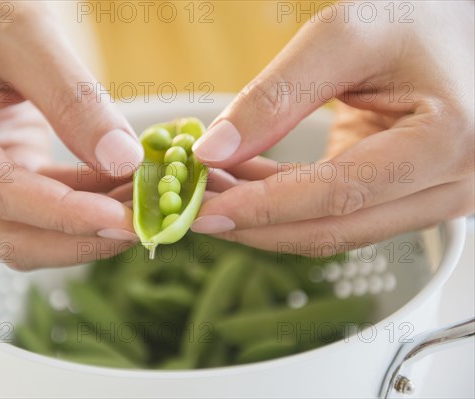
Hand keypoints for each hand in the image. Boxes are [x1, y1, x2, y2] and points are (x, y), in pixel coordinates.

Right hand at [0, 1, 143, 268]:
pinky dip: (81, 213)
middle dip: (80, 238)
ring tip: (139, 208)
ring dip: (85, 233)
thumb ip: (74, 100)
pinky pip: (38, 215)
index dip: (67, 215)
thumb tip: (123, 159)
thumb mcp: (29, 38)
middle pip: (9, 234)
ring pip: (25, 237)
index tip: (124, 220)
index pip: (1, 194)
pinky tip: (120, 195)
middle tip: (143, 224)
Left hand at [190, 2, 473, 254]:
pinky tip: (244, 184)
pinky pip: (338, 214)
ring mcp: (432, 198)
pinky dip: (286, 205)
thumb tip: (214, 151)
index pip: (339, 194)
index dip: (264, 207)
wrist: (456, 28)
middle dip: (256, 222)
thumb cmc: (415, 18)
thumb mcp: (343, 38)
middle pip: (333, 228)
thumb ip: (276, 97)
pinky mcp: (406, 198)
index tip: (205, 211)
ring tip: (212, 191)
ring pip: (333, 230)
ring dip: (266, 217)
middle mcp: (450, 184)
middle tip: (195, 209)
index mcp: (445, 142)